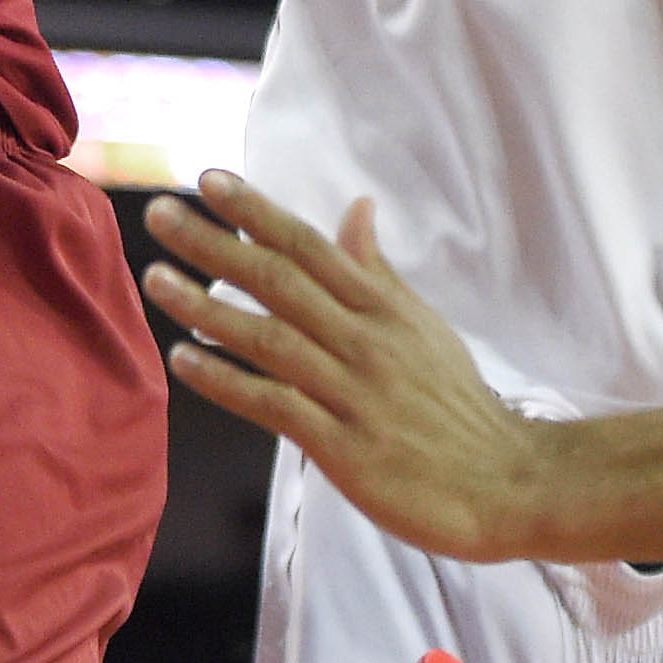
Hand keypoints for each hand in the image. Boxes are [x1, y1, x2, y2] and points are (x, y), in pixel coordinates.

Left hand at [142, 173, 558, 559]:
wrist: (505, 482)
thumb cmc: (456, 404)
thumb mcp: (422, 326)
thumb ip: (377, 272)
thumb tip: (357, 207)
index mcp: (383, 307)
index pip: (310, 247)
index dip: (258, 212)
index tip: (209, 180)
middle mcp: (365, 340)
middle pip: (279, 281)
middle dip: (215, 244)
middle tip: (160, 214)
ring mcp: (353, 392)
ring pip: (268, 338)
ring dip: (205, 307)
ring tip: (156, 279)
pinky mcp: (343, 445)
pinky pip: (274, 405)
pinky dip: (227, 381)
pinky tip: (186, 360)